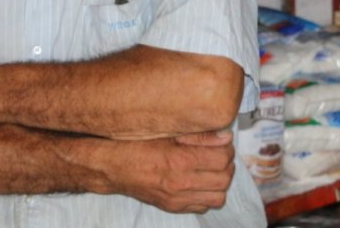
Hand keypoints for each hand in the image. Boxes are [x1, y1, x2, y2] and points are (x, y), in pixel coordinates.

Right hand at [110, 129, 235, 213]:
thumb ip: (198, 136)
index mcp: (180, 160)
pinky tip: (199, 181)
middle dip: (227, 164)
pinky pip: (203, 206)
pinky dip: (208, 194)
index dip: (227, 147)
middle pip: (224, 179)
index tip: (222, 140)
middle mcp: (181, 183)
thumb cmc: (136, 144)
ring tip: (211, 168)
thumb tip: (225, 136)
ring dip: (220, 182)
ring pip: (218, 197)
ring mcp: (177, 199)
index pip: (222, 158)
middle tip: (219, 153)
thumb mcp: (165, 132)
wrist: (112, 167)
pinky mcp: (173, 207)